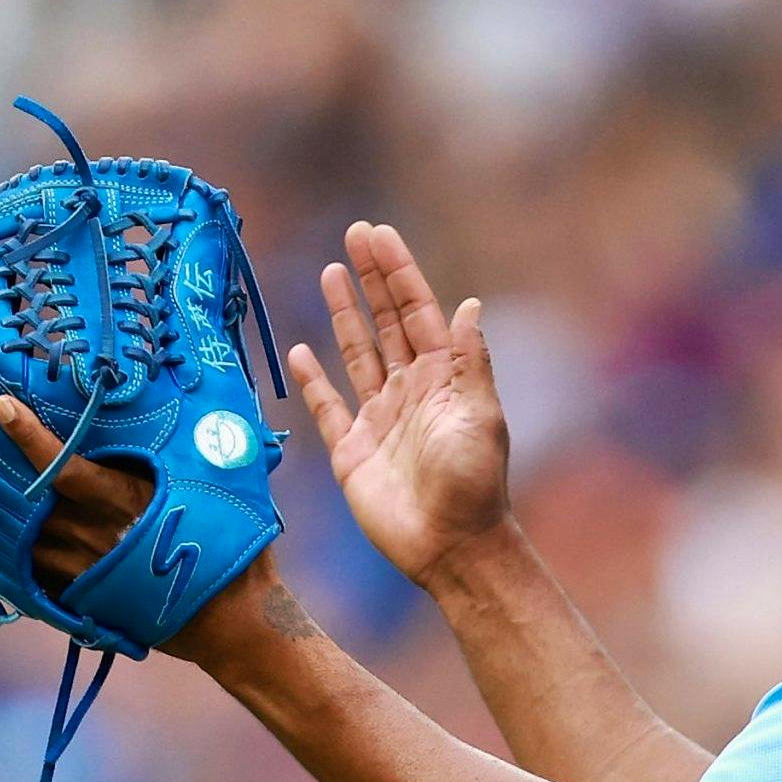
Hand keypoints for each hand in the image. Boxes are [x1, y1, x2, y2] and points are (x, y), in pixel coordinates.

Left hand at [0, 394, 283, 662]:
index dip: (28, 437)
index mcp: (125, 501)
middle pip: (29, 501)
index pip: (64, 466)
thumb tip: (194, 411)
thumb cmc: (232, 548)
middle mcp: (94, 535)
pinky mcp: (82, 599)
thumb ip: (188, 453)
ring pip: (23, 539)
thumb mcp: (215, 489)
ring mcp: (83, 570)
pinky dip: (14, 557)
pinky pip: (33, 575)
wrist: (232, 620)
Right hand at [287, 223, 511, 591]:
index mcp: (443, 379)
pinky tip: (301, 349)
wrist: (450, 547)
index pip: (418, 313)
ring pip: (357, 354)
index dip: (398, 273)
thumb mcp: (480, 417)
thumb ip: (470, 362)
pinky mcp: (352, 451)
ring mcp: (379, 419)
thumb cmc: (473, 485)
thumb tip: (470, 304)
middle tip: (354, 234)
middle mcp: (410, 391)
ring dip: (345, 314)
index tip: (378, 235)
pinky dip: (314, 379)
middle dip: (371, 279)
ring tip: (330, 272)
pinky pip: (327, 407)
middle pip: (386, 323)